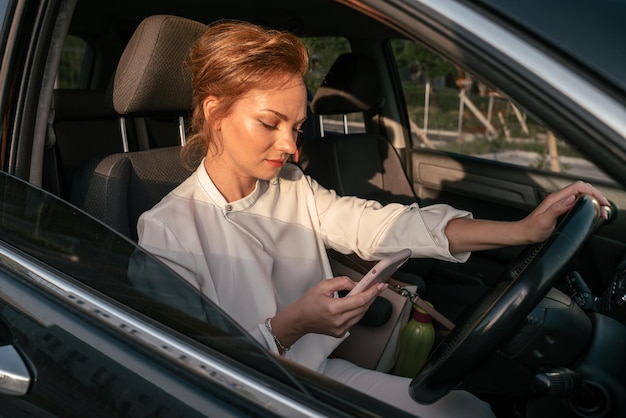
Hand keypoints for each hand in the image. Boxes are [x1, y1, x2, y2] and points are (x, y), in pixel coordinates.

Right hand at [270, 276, 386, 346]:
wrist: (299, 320)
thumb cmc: (308, 303)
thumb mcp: (323, 286)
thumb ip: (341, 282)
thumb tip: (356, 284)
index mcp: (334, 309)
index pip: (359, 300)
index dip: (372, 292)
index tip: (380, 286)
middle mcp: (338, 321)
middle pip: (363, 308)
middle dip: (372, 296)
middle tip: (378, 287)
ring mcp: (340, 329)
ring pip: (360, 315)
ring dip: (366, 304)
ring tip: (368, 294)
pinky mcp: (340, 333)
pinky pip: (354, 321)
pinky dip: (358, 312)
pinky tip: (357, 304)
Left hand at [520, 181, 609, 243]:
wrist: (523, 233)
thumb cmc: (532, 229)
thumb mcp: (545, 220)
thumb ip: (558, 208)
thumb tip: (572, 199)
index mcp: (555, 198)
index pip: (579, 187)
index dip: (593, 192)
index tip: (601, 202)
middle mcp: (558, 198)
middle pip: (581, 188)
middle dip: (595, 194)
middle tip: (604, 207)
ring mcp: (559, 203)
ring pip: (580, 194)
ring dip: (592, 199)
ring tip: (600, 209)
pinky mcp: (559, 208)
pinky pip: (576, 201)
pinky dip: (586, 204)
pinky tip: (589, 210)